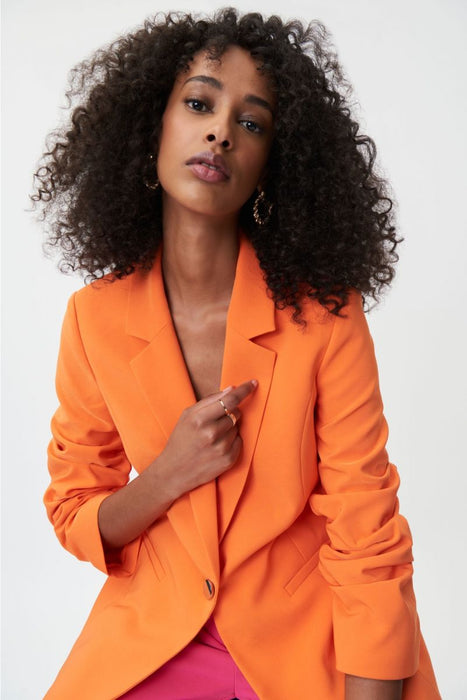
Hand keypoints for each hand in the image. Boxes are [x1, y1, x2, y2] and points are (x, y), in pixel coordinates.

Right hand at [153, 380, 257, 498]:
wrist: (174, 472)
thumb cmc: (180, 440)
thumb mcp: (187, 416)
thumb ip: (209, 400)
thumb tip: (231, 389)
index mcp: (199, 419)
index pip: (230, 400)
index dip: (244, 390)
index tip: (253, 383)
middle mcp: (211, 433)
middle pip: (236, 413)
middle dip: (230, 413)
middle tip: (216, 422)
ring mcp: (221, 448)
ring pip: (238, 427)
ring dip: (230, 428)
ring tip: (213, 437)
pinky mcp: (229, 460)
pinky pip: (240, 441)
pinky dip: (232, 441)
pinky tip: (217, 446)